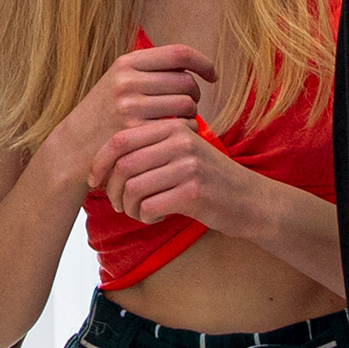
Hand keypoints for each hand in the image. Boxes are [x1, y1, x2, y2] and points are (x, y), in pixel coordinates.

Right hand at [43, 43, 215, 190]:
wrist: (75, 144)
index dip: (203, 62)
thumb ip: (150, 69)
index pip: (179, 53)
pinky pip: (182, 127)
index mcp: (126, 64)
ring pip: (188, 105)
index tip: (212, 75)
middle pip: (187, 81)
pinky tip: (174, 136)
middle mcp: (127, 82)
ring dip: (191, 115)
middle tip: (187, 106)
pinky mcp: (137, 132)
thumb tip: (195, 64)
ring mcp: (130, 107)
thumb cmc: (105, 112)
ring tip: (178, 121)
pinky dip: (186, 132)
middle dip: (194, 95)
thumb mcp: (118, 80)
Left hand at [99, 119, 253, 230]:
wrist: (254, 201)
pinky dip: (145, 217)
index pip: (119, 140)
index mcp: (172, 128)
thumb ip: (151, 149)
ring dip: (128, 207)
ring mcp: (188, 166)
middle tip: (117, 204)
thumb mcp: (183, 153)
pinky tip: (155, 218)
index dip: (99, 162)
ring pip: (133, 188)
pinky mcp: (194, 193)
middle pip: (123, 166)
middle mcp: (180, 142)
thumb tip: (103, 162)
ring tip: (137, 212)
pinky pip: (150, 207)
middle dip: (112, 190)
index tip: (94, 180)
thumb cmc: (210, 180)